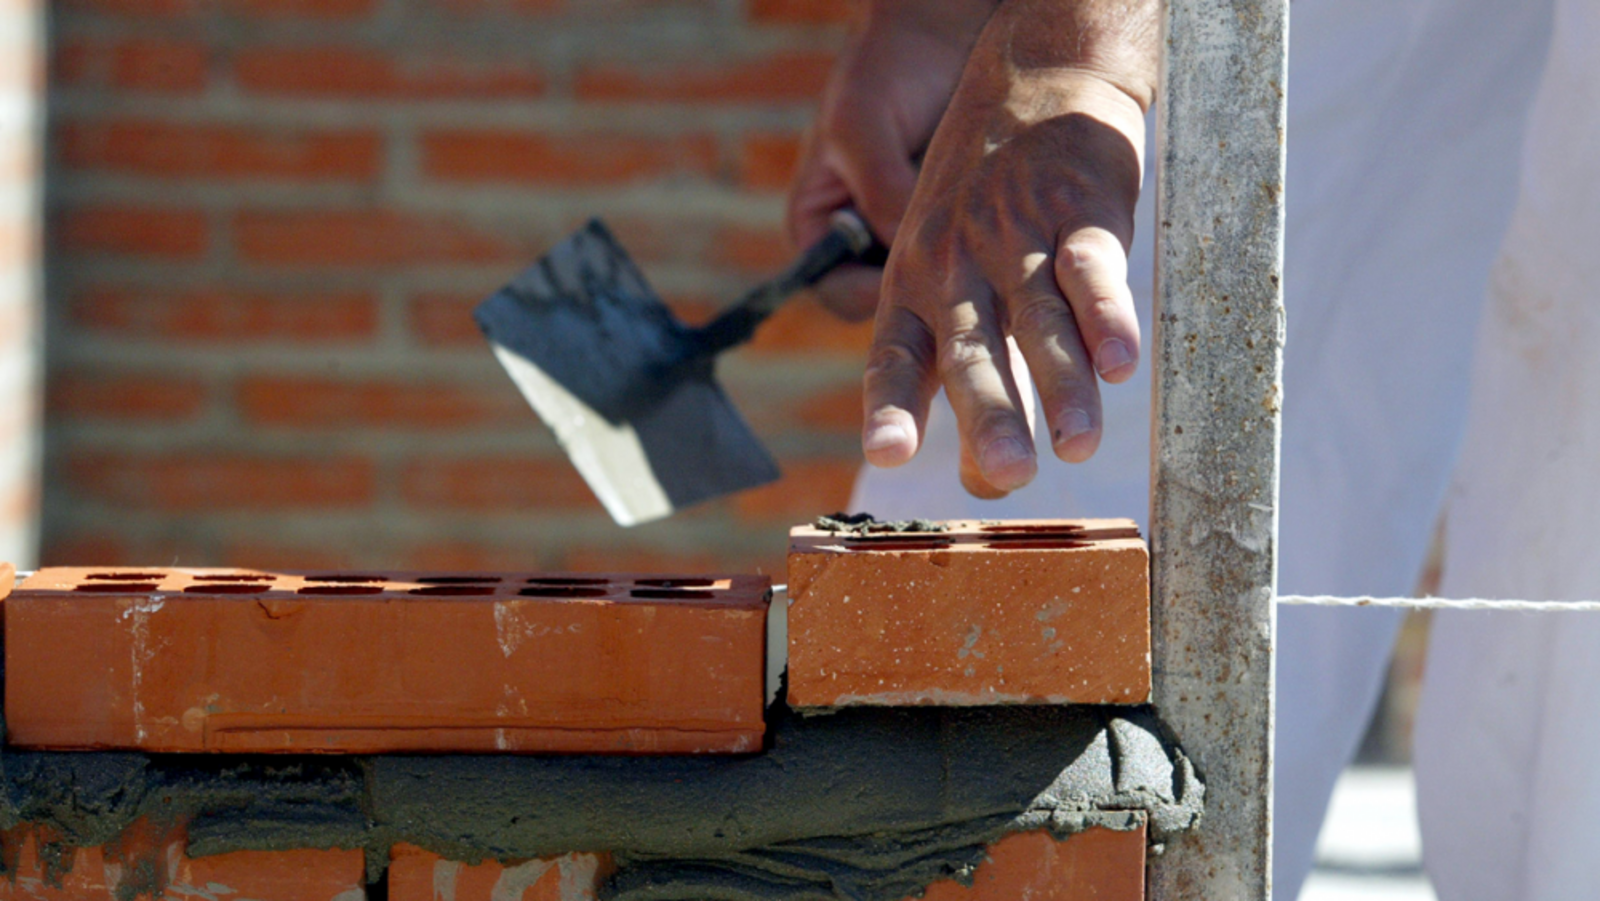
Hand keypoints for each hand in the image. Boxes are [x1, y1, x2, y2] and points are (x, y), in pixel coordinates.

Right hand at [786, 0, 994, 320]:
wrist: (947, 25)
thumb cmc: (889, 64)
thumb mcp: (864, 125)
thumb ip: (880, 190)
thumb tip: (908, 254)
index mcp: (821, 227)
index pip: (840, 293)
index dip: (878, 297)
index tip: (924, 278)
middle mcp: (867, 241)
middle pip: (895, 302)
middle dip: (934, 299)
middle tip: (978, 282)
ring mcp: (914, 235)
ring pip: (942, 288)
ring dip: (972, 280)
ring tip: (1001, 249)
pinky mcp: (962, 225)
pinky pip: (978, 259)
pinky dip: (995, 252)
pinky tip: (1018, 229)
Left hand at [861, 0, 1156, 497]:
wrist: (1034, 82)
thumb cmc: (982, 205)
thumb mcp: (940, 269)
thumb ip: (963, 371)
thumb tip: (987, 484)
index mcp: (913, 288)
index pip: (895, 356)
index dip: (891, 406)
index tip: (885, 454)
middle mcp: (957, 267)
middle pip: (972, 350)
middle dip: (990, 415)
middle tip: (1008, 476)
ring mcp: (1017, 237)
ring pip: (1040, 319)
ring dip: (1063, 385)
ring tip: (1078, 446)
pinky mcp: (1080, 210)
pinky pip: (1092, 269)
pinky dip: (1108, 314)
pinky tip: (1123, 362)